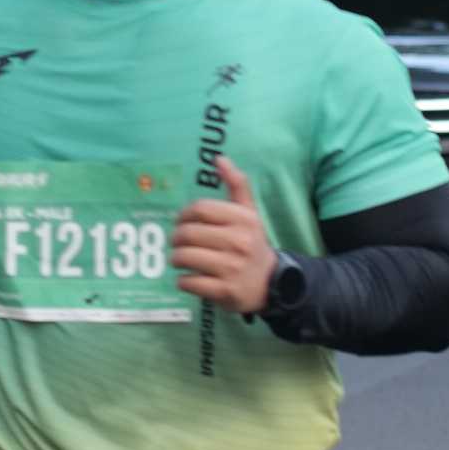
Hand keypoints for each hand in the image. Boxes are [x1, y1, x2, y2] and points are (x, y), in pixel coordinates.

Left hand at [171, 155, 278, 313]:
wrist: (272, 284)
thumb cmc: (252, 244)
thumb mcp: (249, 213)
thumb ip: (236, 185)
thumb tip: (219, 158)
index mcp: (243, 219)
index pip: (200, 209)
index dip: (183, 215)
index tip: (181, 221)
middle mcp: (239, 242)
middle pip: (188, 234)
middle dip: (176, 238)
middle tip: (177, 242)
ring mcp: (231, 268)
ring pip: (185, 257)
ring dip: (176, 259)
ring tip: (180, 259)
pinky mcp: (224, 291)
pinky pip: (189, 282)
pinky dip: (183, 280)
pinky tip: (189, 278)